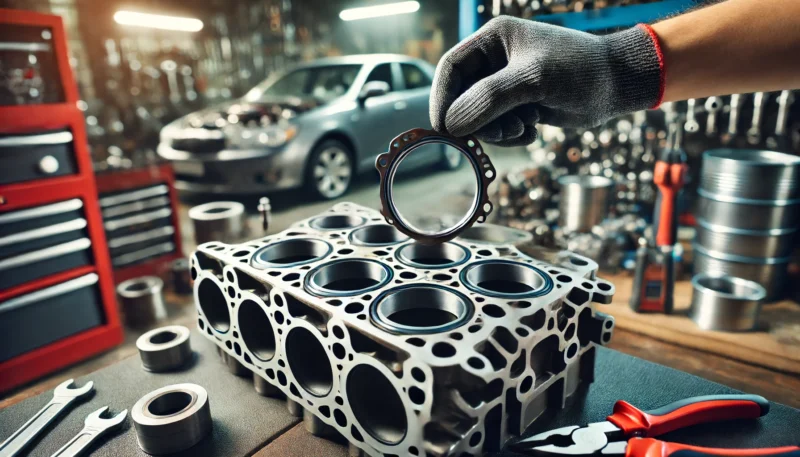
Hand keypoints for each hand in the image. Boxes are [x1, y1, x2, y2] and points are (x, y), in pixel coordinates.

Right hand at [430, 16, 662, 145]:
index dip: (442, 99)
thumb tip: (451, 125)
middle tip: (501, 133)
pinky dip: (509, 135)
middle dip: (477, 120)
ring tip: (522, 129)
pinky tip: (532, 131)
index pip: (450, 68)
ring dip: (495, 131)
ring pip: (478, 116)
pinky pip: (497, 126)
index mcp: (493, 39)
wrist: (618, 84)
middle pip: (461, 96)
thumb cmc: (581, 71)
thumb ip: (490, 99)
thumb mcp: (533, 80)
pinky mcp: (518, 104)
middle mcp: (495, 60)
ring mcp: (506, 84)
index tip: (444, 129)